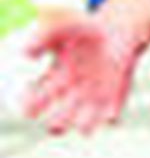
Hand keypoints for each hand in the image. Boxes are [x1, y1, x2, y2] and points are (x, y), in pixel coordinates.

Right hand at [22, 12, 141, 131]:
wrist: (116, 33)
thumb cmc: (83, 31)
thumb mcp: (60, 28)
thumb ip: (41, 36)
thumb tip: (25, 53)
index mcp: (52, 83)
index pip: (34, 105)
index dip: (30, 106)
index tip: (35, 99)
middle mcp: (71, 97)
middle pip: (57, 124)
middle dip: (58, 121)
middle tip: (68, 105)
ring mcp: (93, 101)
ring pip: (84, 129)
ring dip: (84, 124)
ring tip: (88, 106)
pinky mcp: (114, 100)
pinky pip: (110, 120)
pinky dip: (109, 117)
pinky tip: (109, 107)